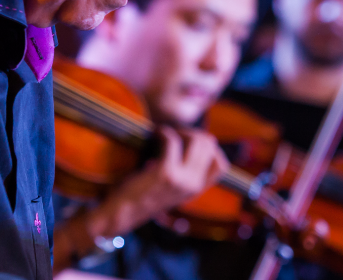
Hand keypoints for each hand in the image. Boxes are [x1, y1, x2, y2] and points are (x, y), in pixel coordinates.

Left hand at [55, 126, 227, 270]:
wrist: (122, 213)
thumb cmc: (142, 196)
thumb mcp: (171, 188)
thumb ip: (184, 173)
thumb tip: (192, 142)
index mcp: (196, 190)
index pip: (221, 165)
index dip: (209, 148)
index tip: (192, 142)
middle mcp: (193, 186)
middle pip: (209, 146)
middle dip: (193, 133)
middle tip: (176, 133)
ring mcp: (181, 180)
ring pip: (196, 141)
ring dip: (181, 130)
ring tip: (167, 133)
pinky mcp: (165, 173)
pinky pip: (172, 141)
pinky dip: (165, 133)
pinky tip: (156, 134)